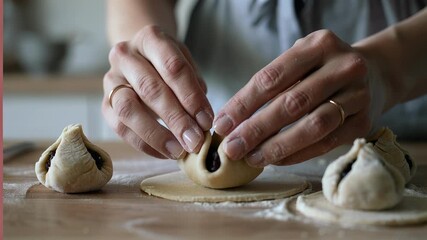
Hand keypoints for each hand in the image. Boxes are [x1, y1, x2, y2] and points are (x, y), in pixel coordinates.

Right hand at [102, 25, 212, 158]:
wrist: (140, 58)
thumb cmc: (168, 64)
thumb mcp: (186, 64)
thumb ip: (194, 88)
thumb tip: (202, 121)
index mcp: (150, 38)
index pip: (172, 67)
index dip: (191, 96)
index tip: (207, 120)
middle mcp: (125, 55)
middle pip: (150, 88)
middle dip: (176, 118)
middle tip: (195, 140)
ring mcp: (110, 79)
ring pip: (128, 109)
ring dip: (156, 134)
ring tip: (179, 150)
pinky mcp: (104, 103)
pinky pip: (120, 128)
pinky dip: (144, 144)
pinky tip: (165, 152)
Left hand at [214, 30, 384, 166]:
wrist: (375, 73)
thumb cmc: (322, 68)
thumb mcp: (299, 60)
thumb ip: (269, 84)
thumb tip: (230, 120)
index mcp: (319, 45)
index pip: (272, 78)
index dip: (243, 104)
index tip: (222, 124)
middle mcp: (343, 66)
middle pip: (292, 103)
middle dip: (256, 129)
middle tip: (232, 148)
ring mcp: (359, 94)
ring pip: (312, 126)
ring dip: (277, 146)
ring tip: (252, 158)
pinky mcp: (365, 121)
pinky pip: (326, 142)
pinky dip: (298, 154)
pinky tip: (276, 159)